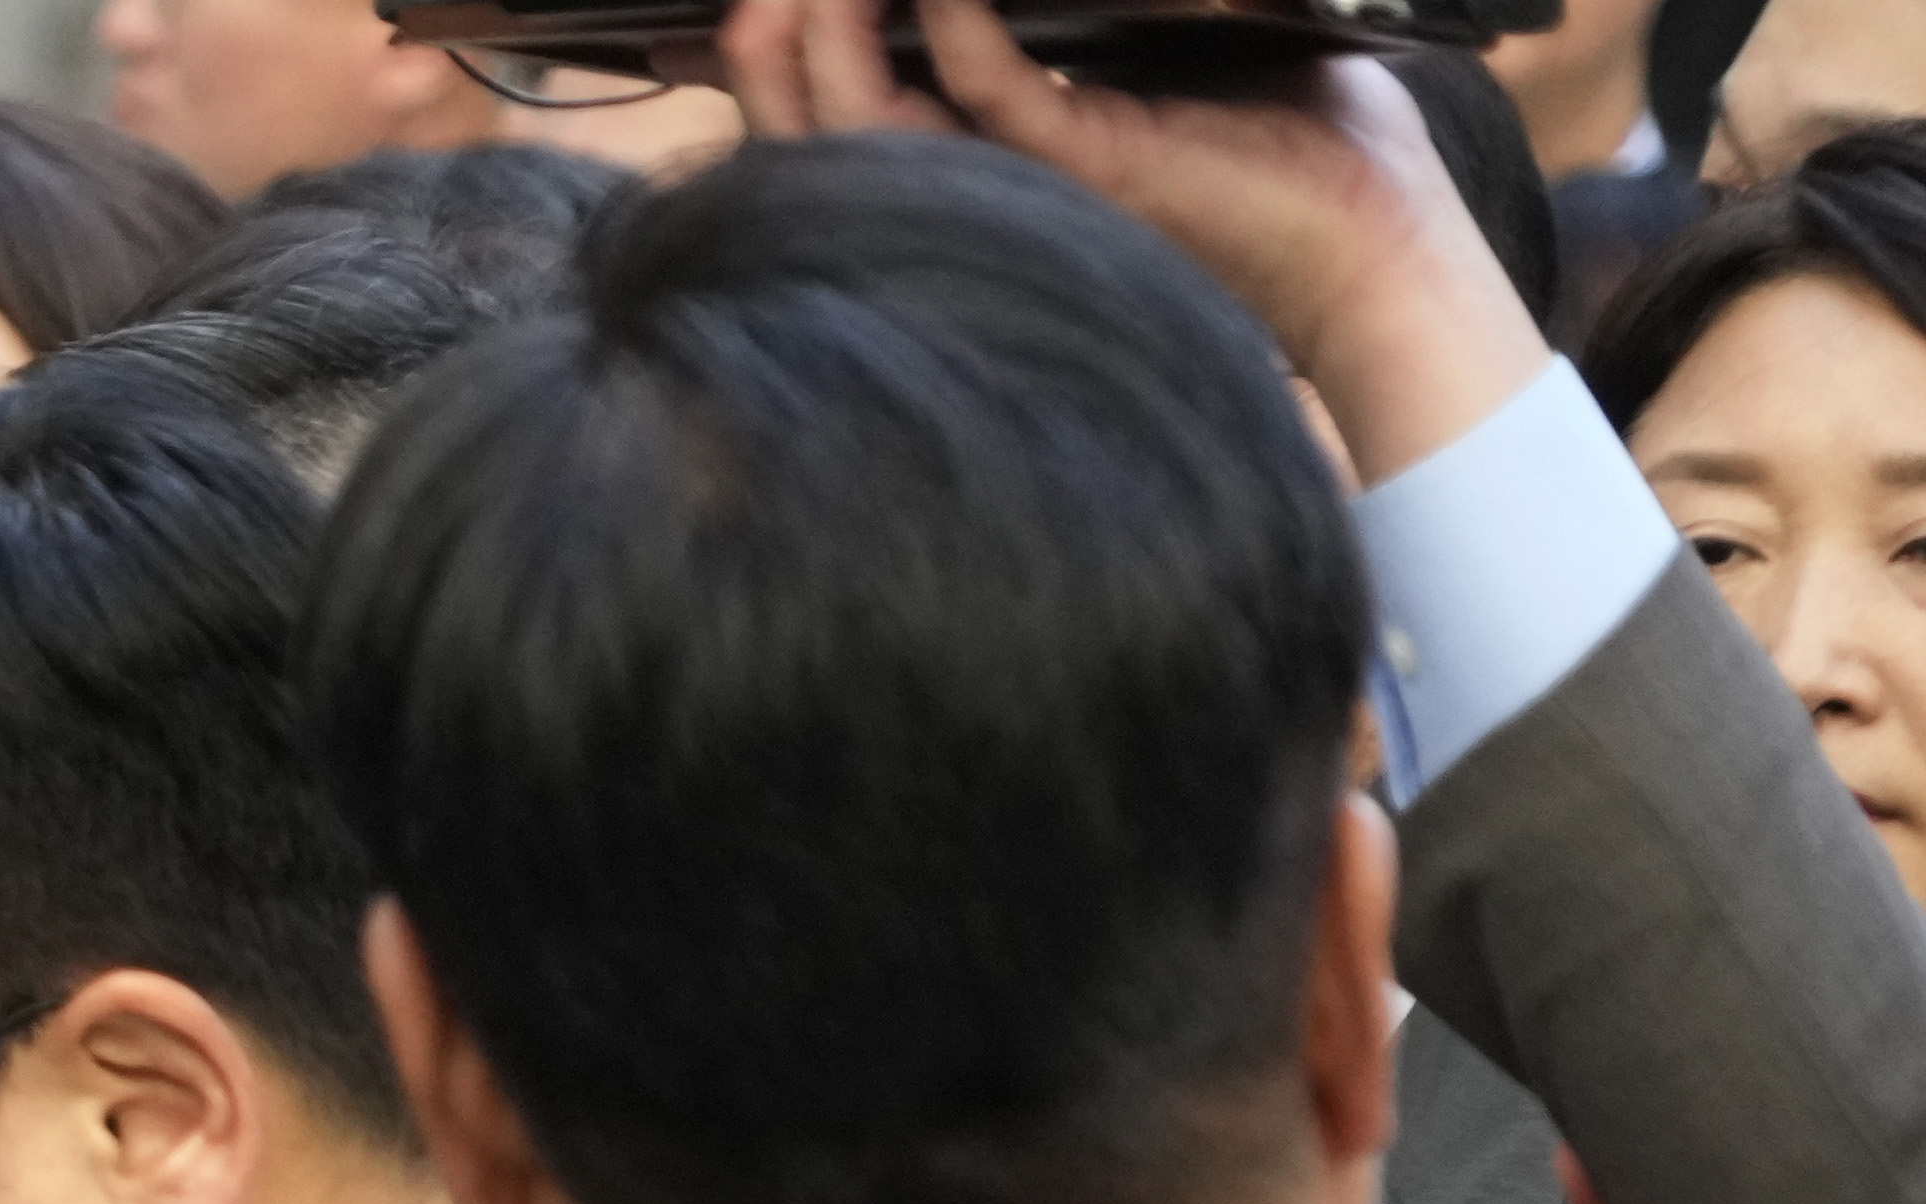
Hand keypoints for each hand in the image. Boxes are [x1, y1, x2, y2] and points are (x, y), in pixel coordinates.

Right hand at [712, 0, 1545, 476]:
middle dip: (774, 58)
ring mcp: (1030, 178)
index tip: (779, 0)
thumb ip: (1091, 6)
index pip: (852, 117)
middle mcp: (990, 181)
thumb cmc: (1289, 140)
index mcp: (991, 160)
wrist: (1374, 234)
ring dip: (826, 52)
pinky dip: (953, 24)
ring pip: (873, 130)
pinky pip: (986, 89)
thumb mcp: (1166, 42)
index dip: (794, 64)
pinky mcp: (1087, 164)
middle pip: (826, 134)